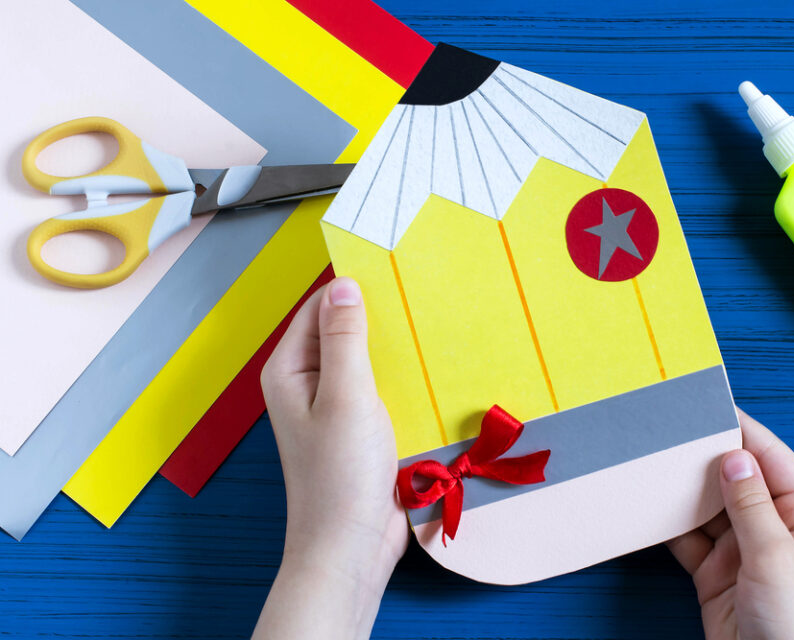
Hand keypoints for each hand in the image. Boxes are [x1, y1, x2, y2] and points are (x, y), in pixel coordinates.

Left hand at [254, 277, 407, 639]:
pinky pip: (382, 393)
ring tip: (431, 333)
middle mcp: (307, 385)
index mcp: (290, 370)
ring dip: (395, 354)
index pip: (320, 308)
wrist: (351, 548)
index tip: (394, 273)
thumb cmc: (340, 475)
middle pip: (344, 333)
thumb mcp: (346, 396)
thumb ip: (344, 338)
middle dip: (379, 321)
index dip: (353, 291)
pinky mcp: (360, 430)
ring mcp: (335, 409)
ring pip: (367, 364)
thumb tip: (344, 284)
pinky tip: (430, 376)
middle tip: (421, 301)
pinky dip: (402, 383)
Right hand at [667, 409, 793, 639]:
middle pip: (736, 478)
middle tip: (670, 432)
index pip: (773, 458)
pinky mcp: (716, 573)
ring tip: (654, 464)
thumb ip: (751, 505)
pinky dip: (668, 524)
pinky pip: (689, 537)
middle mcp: (777, 528)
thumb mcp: (776, 559)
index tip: (709, 406)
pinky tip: (649, 507)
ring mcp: (745, 551)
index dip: (741, 429)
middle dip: (704, 458)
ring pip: (708, 506)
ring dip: (682, 490)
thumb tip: (735, 456)